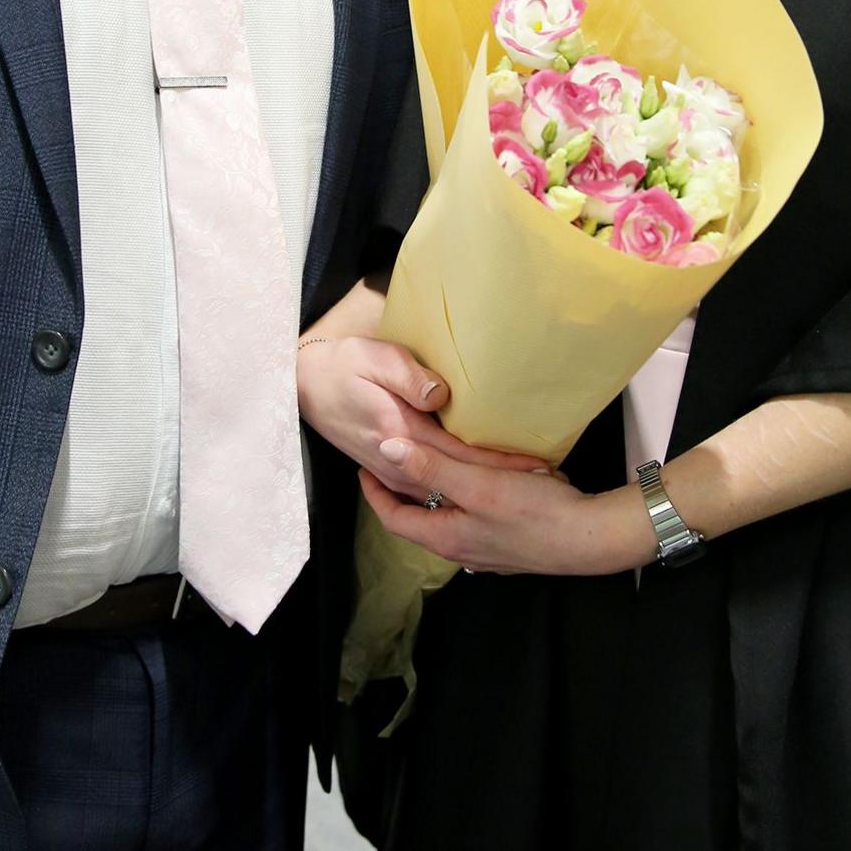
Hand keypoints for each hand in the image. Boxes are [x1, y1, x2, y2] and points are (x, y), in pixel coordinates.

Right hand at [296, 335, 551, 502]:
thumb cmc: (343, 367)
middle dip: (500, 485)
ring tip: (525, 489)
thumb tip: (442, 395)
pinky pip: (430, 489)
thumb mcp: (375, 359)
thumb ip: (409, 378)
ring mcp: (392, 470)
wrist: (304, 386)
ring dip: (481, 491)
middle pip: (459, 481)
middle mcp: (399, 461)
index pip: (461, 456)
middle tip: (546, 484)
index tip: (536, 467)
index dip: (499, 464)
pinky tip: (482, 486)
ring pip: (445, 492)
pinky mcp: (389, 469)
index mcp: (402, 434)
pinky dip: (459, 490)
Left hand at [360, 437, 655, 577]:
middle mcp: (461, 548)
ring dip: (437, 491)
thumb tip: (386, 449)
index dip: (374, 493)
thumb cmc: (534, 512)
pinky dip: (466, 495)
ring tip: (433, 459)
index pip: (393, 518)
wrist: (591, 538)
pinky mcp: (509, 542)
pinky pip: (476, 516)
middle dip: (404, 489)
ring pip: (449, 516)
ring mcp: (486, 549)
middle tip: (395, 457)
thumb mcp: (478, 485)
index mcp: (445, 537)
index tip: (364, 466)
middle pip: (419, 518)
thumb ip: (432, 467)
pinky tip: (480, 476)